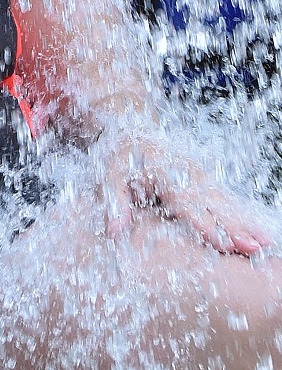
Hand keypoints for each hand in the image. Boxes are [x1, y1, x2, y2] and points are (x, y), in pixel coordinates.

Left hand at [94, 128, 272, 256]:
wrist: (131, 125)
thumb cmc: (119, 153)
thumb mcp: (108, 174)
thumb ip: (114, 202)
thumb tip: (114, 231)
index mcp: (164, 172)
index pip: (186, 202)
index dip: (204, 224)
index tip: (222, 243)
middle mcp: (186, 173)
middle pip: (212, 204)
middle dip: (234, 227)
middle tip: (253, 248)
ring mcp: (199, 175)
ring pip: (225, 201)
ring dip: (245, 222)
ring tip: (265, 242)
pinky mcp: (204, 179)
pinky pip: (226, 198)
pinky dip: (243, 214)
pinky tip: (260, 231)